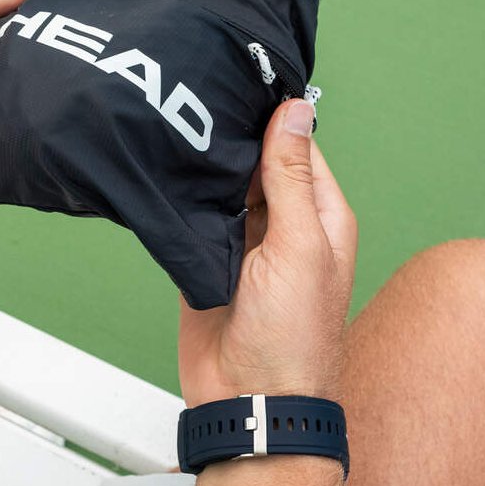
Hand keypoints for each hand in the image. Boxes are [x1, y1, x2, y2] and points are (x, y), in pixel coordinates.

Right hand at [178, 99, 357, 405]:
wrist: (248, 402)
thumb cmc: (293, 336)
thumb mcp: (300, 245)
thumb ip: (292, 178)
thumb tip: (295, 110)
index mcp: (321, 216)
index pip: (297, 148)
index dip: (271, 118)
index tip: (239, 83)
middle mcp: (284, 225)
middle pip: (255, 164)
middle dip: (230, 141)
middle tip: (194, 101)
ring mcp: (243, 244)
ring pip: (221, 189)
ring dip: (203, 171)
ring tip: (173, 132)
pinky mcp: (207, 261)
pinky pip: (192, 219)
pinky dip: (180, 201)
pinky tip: (163, 174)